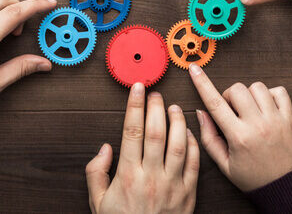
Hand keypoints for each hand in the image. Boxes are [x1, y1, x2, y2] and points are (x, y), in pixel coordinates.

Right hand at [85, 83, 199, 213]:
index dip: (135, 106)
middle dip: (156, 107)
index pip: (132, 131)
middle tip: (156, 93)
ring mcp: (173, 185)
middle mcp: (151, 177)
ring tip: (174, 107)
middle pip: (156, 132)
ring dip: (177, 121)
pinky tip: (189, 132)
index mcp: (128, 176)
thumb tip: (105, 148)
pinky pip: (195, 163)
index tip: (137, 89)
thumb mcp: (98, 202)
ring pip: (179, 144)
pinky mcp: (189, 194)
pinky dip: (194, 144)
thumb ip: (97, 173)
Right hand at [189, 64, 291, 191]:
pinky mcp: (290, 118)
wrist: (289, 188)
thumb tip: (201, 112)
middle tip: (232, 111)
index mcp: (239, 137)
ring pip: (257, 86)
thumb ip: (209, 138)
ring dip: (249, 94)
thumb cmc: (255, 178)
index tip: (194, 69)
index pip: (215, 103)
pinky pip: (279, 91)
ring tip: (250, 110)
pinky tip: (265, 108)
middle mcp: (257, 125)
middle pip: (237, 89)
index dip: (202, 83)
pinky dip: (270, 94)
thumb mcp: (225, 165)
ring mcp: (276, 119)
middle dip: (229, 96)